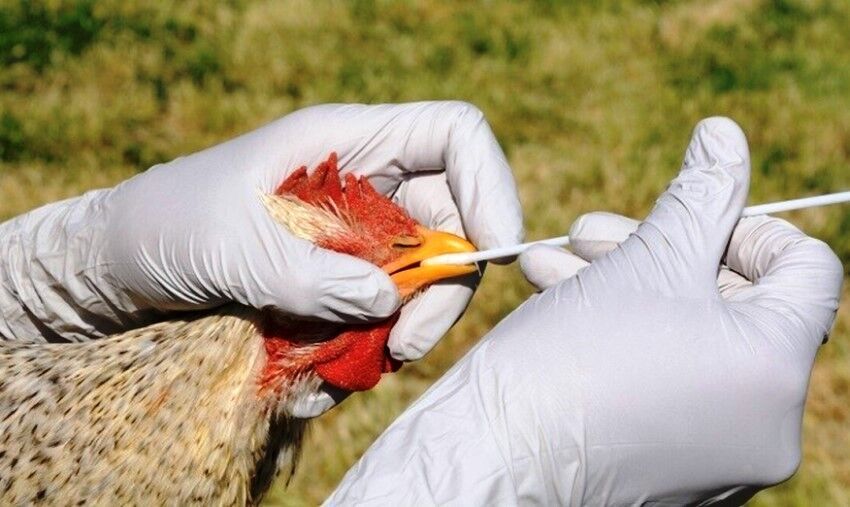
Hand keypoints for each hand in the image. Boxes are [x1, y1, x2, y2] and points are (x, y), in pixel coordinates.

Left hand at [0, 102, 522, 414]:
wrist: (124, 264)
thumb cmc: (168, 225)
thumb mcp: (233, 248)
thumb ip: (311, 277)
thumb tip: (388, 304)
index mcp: (349, 142)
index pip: (455, 137)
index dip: (490, 184)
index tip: (493, 251)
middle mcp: (367, 184)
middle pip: (452, 221)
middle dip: (443, 287)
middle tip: (406, 345)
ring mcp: (357, 236)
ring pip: (421, 280)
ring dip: (401, 329)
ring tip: (351, 367)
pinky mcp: (342, 281)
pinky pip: (382, 315)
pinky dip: (365, 349)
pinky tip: (320, 374)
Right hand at [326, 117, 842, 503]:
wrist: (494, 459)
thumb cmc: (567, 359)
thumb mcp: (644, 259)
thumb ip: (702, 193)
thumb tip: (726, 133)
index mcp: (774, 369)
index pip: (809, 271)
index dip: (750, 225)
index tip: (689, 217)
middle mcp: (766, 424)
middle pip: (738, 304)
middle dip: (662, 251)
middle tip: (594, 230)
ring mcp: (723, 454)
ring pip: (693, 341)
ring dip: (628, 288)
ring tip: (556, 262)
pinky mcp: (679, 467)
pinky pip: (671, 384)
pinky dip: (627, 338)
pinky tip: (561, 301)